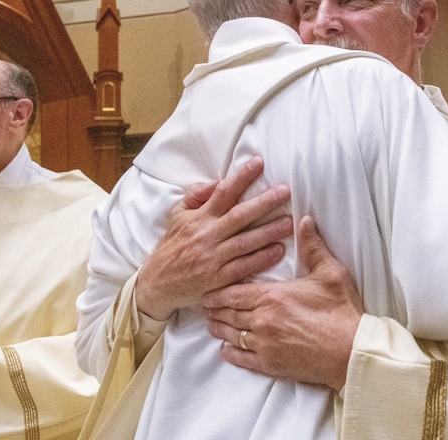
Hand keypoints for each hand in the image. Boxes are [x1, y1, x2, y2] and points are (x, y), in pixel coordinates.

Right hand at [136, 157, 292, 320]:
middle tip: (285, 191)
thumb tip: (216, 182)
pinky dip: (261, 260)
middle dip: (264, 203)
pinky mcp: (218, 280)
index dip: (241, 177)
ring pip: (245, 242)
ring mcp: (214, 258)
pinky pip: (243, 268)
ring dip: (269, 232)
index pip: (222, 192)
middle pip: (239, 216)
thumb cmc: (172, 246)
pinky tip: (278, 251)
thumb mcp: (177, 216)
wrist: (157, 284)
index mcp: (200, 218)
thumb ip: (196, 196)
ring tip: (289, 222)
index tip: (258, 162)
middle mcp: (208, 236)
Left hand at [203, 216, 363, 391]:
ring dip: (218, 328)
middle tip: (206, 305)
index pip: (232, 292)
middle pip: (226, 313)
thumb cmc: (341, 311)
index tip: (210, 288)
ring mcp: (263, 345)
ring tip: (212, 323)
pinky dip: (230, 352)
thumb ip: (313, 246)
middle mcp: (261, 321)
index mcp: (272, 296)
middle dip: (214, 308)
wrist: (350, 351)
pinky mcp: (270, 364)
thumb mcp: (330, 273)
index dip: (218, 291)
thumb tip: (305, 221)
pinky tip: (226, 348)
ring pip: (230, 335)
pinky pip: (240, 358)